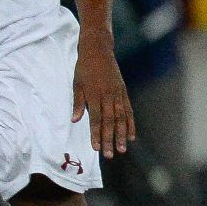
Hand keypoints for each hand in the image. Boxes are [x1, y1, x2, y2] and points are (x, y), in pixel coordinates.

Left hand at [73, 31, 135, 156]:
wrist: (98, 51)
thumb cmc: (84, 68)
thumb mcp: (77, 84)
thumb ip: (78, 102)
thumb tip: (75, 120)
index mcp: (94, 95)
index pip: (96, 119)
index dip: (97, 134)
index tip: (96, 148)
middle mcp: (108, 96)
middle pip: (110, 122)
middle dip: (110, 139)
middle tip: (110, 154)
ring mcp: (118, 94)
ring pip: (121, 118)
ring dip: (122, 134)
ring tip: (122, 148)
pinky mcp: (123, 92)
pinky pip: (128, 110)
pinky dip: (130, 123)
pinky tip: (131, 135)